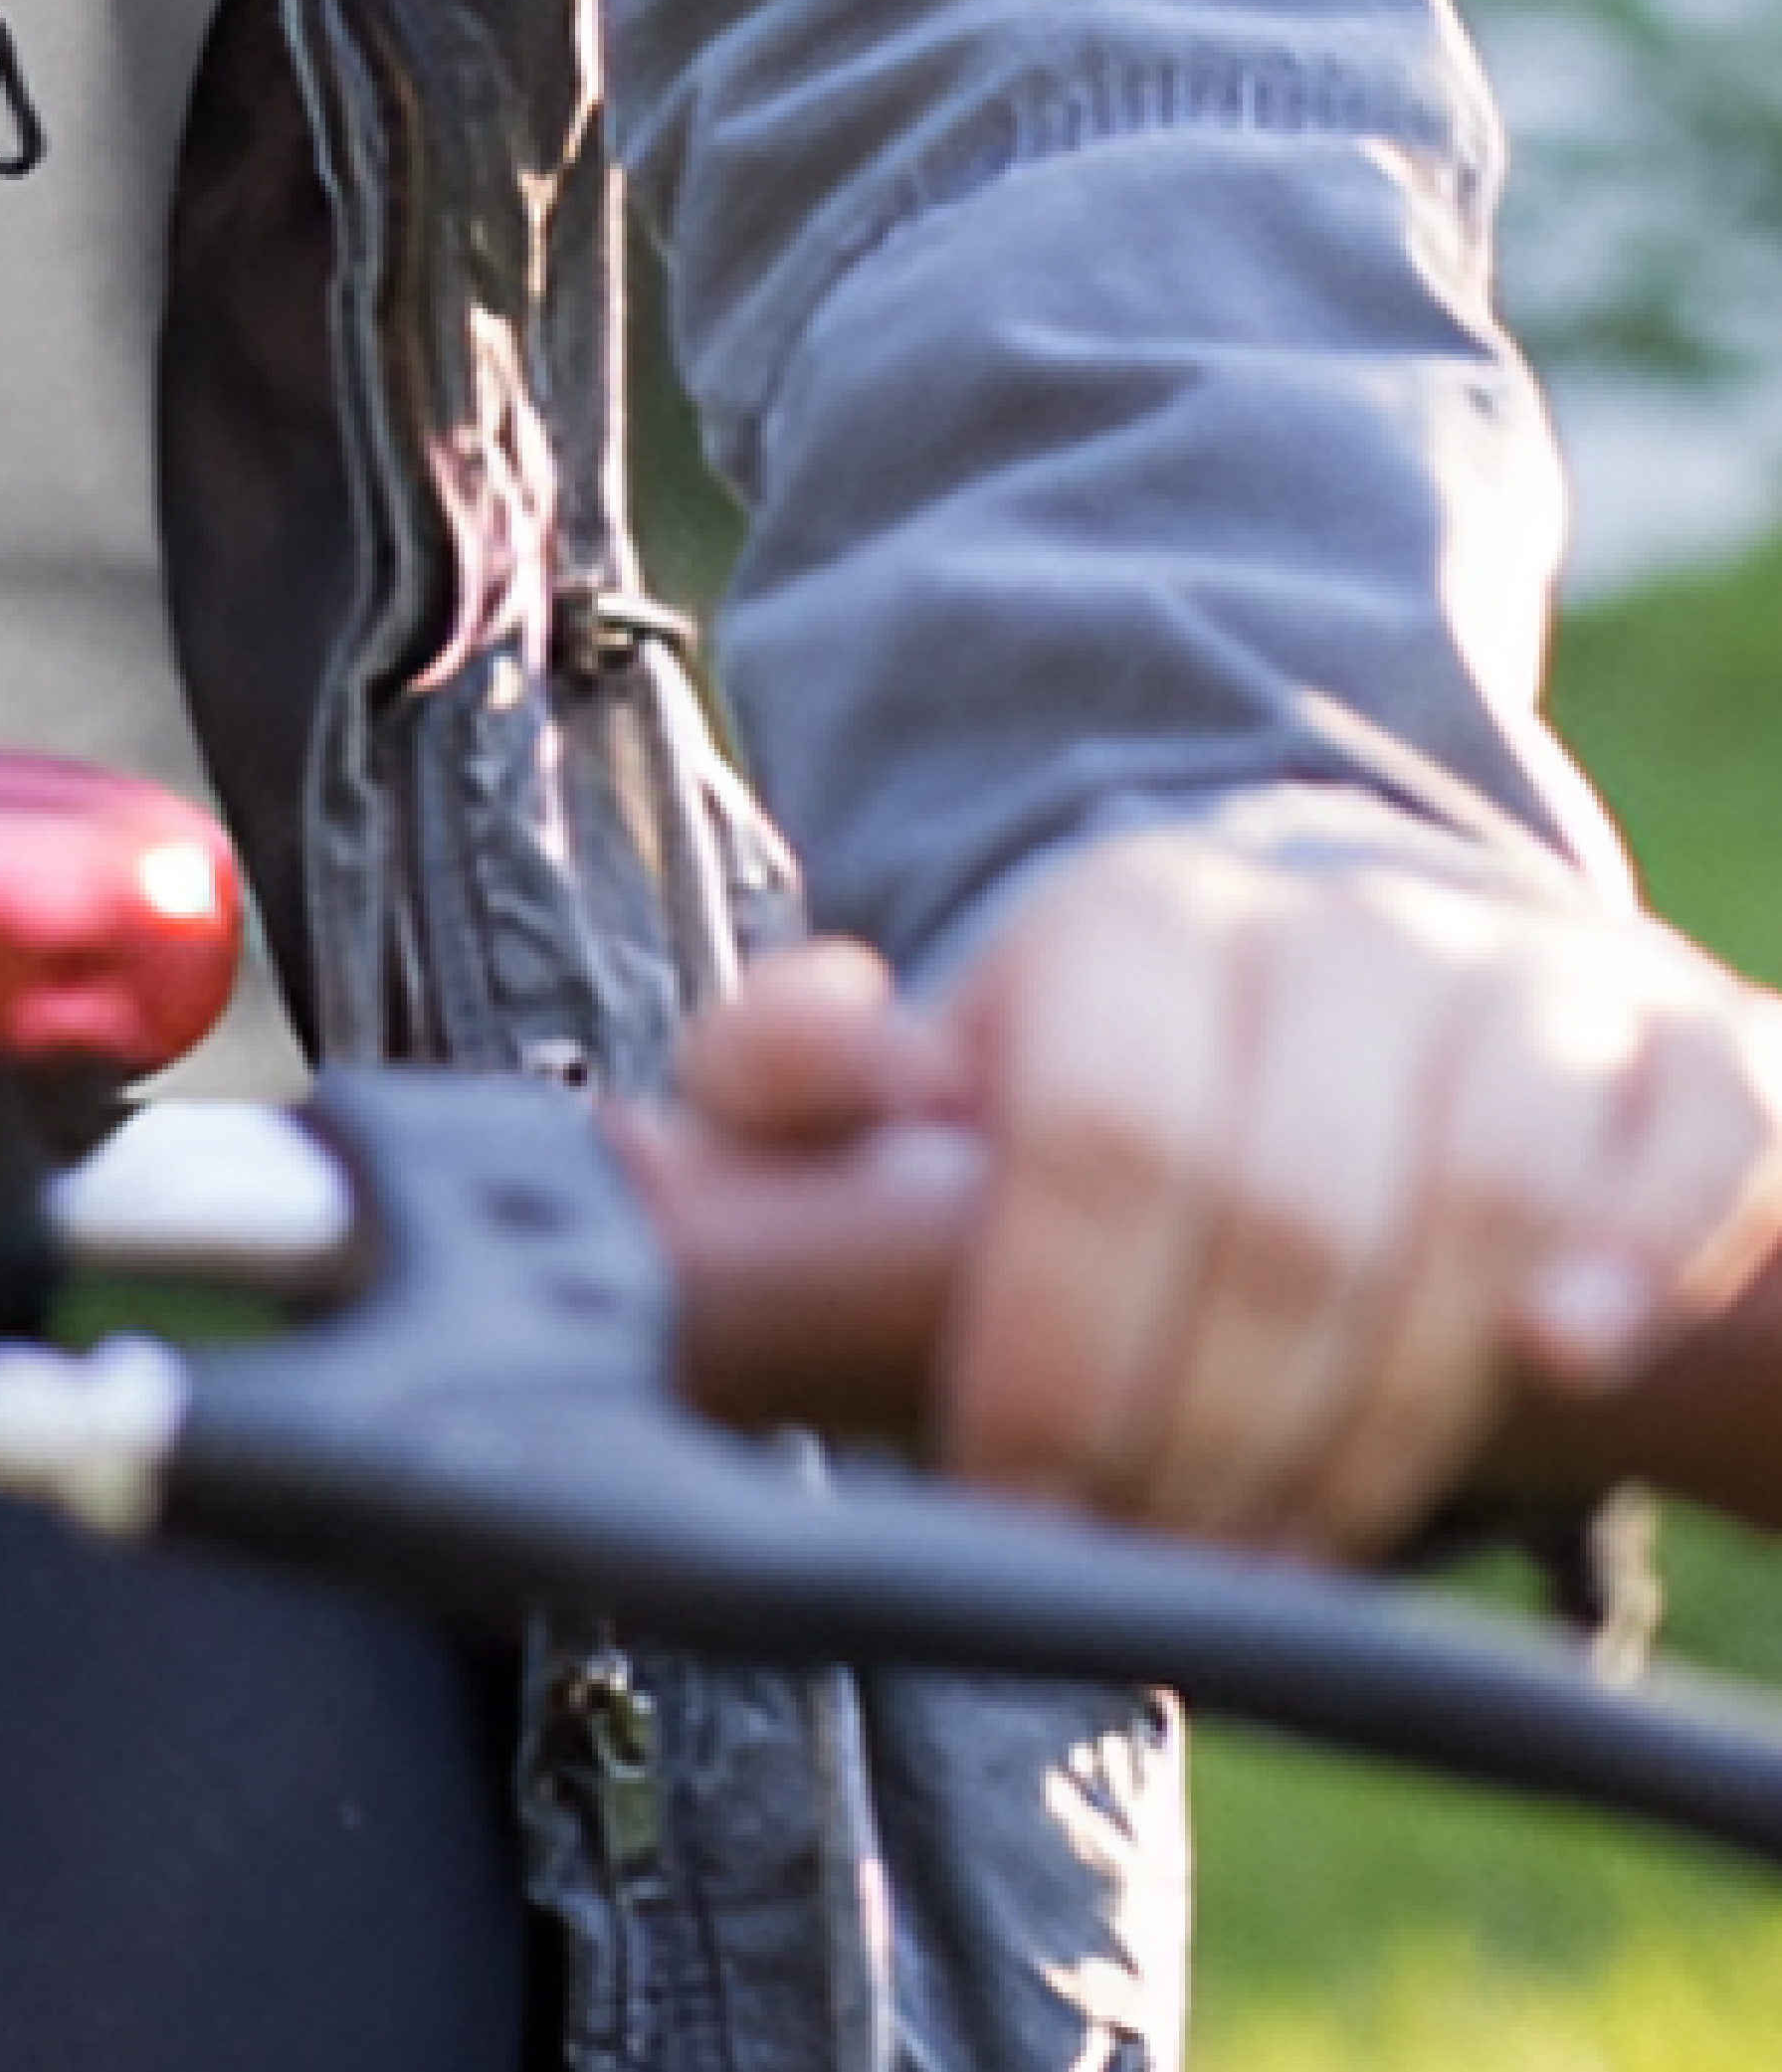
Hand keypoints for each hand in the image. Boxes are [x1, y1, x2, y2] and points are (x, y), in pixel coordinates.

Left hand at [678, 828, 1781, 1557]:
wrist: (1391, 1027)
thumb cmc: (1141, 1102)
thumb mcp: (948, 1086)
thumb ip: (805, 1080)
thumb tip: (815, 1041)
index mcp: (1137, 920)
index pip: (1102, 1131)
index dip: (1055, 1342)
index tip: (1020, 1499)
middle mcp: (1339, 924)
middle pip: (1288, 1210)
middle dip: (1209, 1435)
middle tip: (1158, 1569)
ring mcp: (1528, 980)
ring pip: (1478, 1205)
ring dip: (1383, 1424)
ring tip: (1293, 1546)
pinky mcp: (1679, 1053)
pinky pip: (1683, 1141)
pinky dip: (1631, 1255)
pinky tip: (1561, 1363)